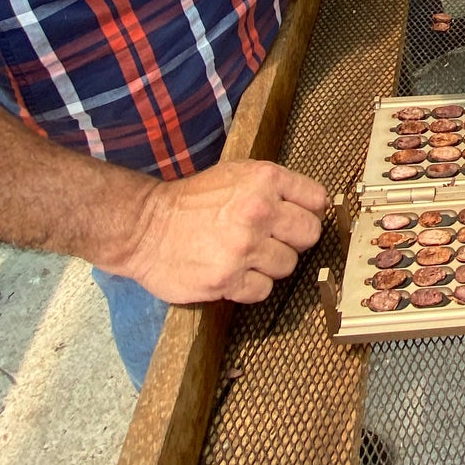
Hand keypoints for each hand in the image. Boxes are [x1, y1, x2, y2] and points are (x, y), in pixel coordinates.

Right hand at [118, 159, 328, 303]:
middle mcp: (258, 210)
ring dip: (270, 265)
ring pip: (288, 265)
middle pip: (310, 235)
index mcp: (263, 179)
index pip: (317, 200)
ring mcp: (244, 246)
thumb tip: (319, 205)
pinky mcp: (228, 278)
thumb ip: (275, 187)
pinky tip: (233, 272)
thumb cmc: (192, 201)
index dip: (308, 212)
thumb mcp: (236, 175)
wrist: (145, 227)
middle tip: (270, 240)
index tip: (296, 219)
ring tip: (244, 255)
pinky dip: (250, 286)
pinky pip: (263, 290)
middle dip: (294, 240)